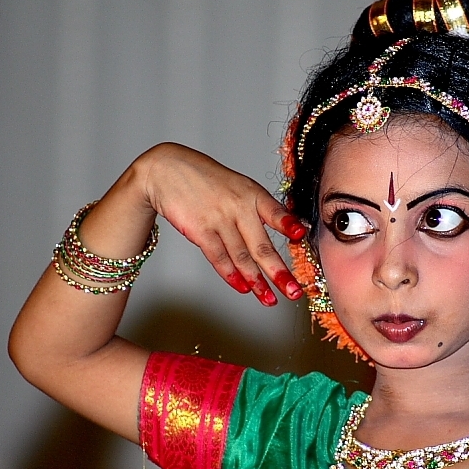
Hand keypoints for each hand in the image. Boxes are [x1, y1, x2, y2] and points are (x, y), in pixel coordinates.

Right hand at [141, 143, 305, 305]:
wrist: (167, 170)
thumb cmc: (207, 180)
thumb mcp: (239, 185)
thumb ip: (260, 208)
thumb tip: (289, 229)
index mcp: (252, 193)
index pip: (274, 210)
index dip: (288, 223)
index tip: (301, 236)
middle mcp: (238, 207)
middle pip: (261, 245)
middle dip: (279, 272)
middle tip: (294, 291)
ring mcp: (219, 219)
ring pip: (242, 257)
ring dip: (256, 281)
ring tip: (269, 299)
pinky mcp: (200, 230)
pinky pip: (218, 257)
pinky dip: (231, 275)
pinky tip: (243, 287)